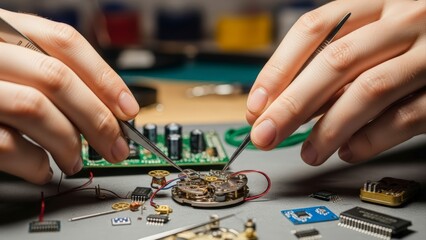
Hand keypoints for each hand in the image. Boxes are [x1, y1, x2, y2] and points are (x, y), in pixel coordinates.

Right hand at [0, 9, 139, 183]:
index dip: (105, 77)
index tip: (129, 109)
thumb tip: (107, 105)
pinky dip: (34, 162)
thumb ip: (47, 70)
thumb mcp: (11, 60)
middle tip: (116, 146)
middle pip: (58, 78)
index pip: (65, 41)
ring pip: (35, 109)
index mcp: (3, 26)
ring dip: (68, 143)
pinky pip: (5, 143)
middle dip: (98, 119)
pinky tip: (43, 168)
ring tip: (76, 160)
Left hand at [246, 0, 425, 164]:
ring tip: (308, 153)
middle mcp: (405, 19)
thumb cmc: (418, 34)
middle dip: (292, 105)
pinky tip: (348, 151)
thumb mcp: (377, 30)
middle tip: (265, 135)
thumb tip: (290, 101)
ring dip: (329, 129)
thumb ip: (339, 59)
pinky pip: (407, 116)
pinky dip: (372, 139)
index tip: (256, 103)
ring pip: (369, 91)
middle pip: (334, 63)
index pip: (313, 29)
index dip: (278, 69)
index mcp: (376, 2)